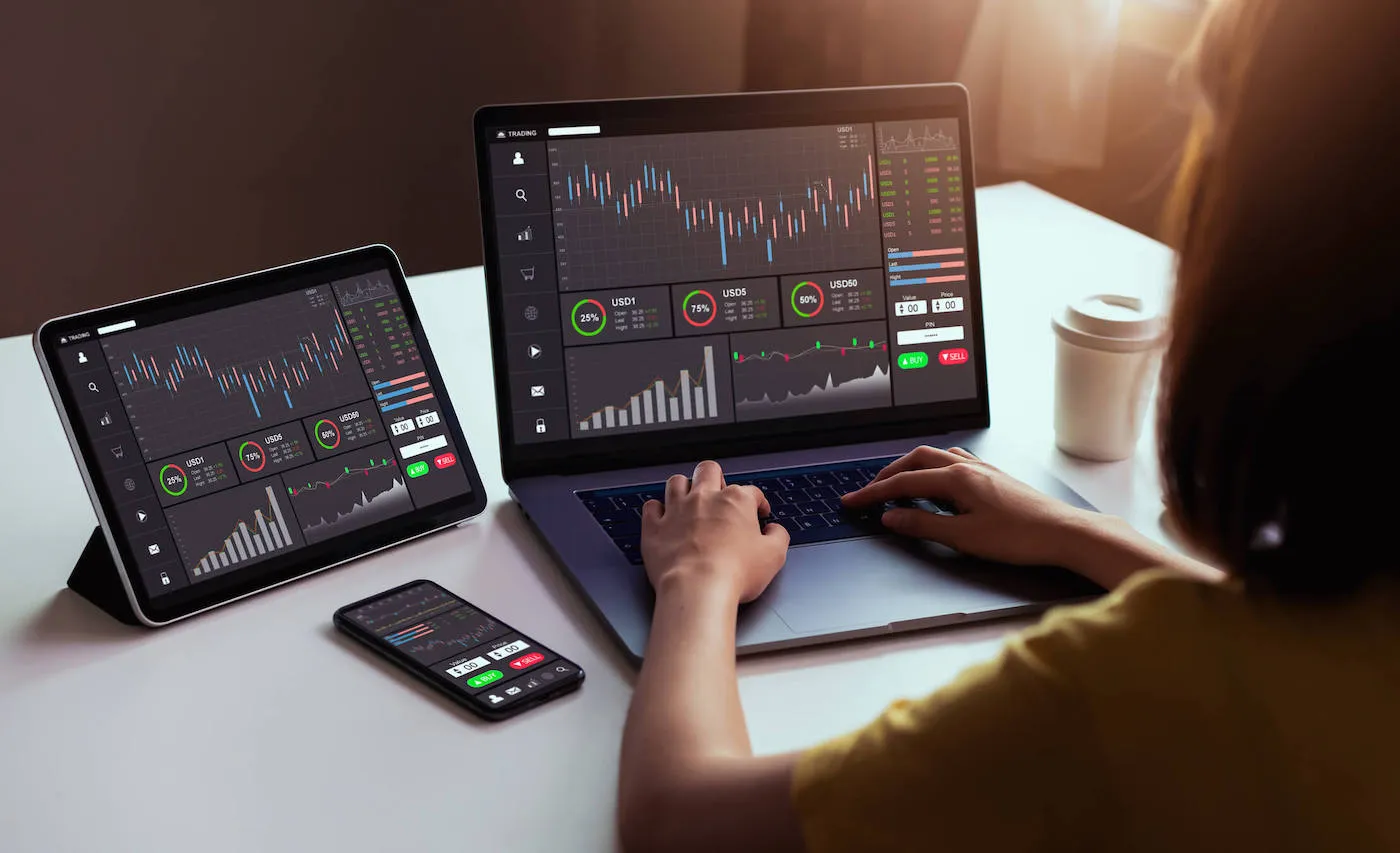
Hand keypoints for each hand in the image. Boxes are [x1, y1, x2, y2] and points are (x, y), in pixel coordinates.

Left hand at [642, 461, 790, 601]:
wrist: (698, 588)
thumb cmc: (734, 572)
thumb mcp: (774, 556)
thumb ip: (778, 537)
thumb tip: (775, 531)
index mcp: (735, 501)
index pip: (751, 491)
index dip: (758, 502)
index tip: (759, 512)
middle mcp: (704, 498)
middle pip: (709, 470)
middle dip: (716, 478)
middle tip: (719, 492)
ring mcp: (676, 510)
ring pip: (676, 481)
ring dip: (684, 487)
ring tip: (689, 497)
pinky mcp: (655, 527)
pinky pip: (651, 507)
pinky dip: (656, 509)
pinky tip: (662, 515)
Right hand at [840, 446, 1090, 566]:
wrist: (1065, 533)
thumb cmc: (1021, 537)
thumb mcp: (964, 537)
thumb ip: (923, 525)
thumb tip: (892, 518)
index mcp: (956, 478)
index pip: (903, 483)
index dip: (873, 494)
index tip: (853, 502)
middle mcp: (968, 467)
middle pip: (916, 461)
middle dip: (888, 475)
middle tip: (870, 493)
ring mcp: (983, 469)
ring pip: (935, 458)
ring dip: (912, 468)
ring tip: (899, 486)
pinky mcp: (994, 477)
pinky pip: (954, 462)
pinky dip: (934, 469)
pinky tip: (939, 484)